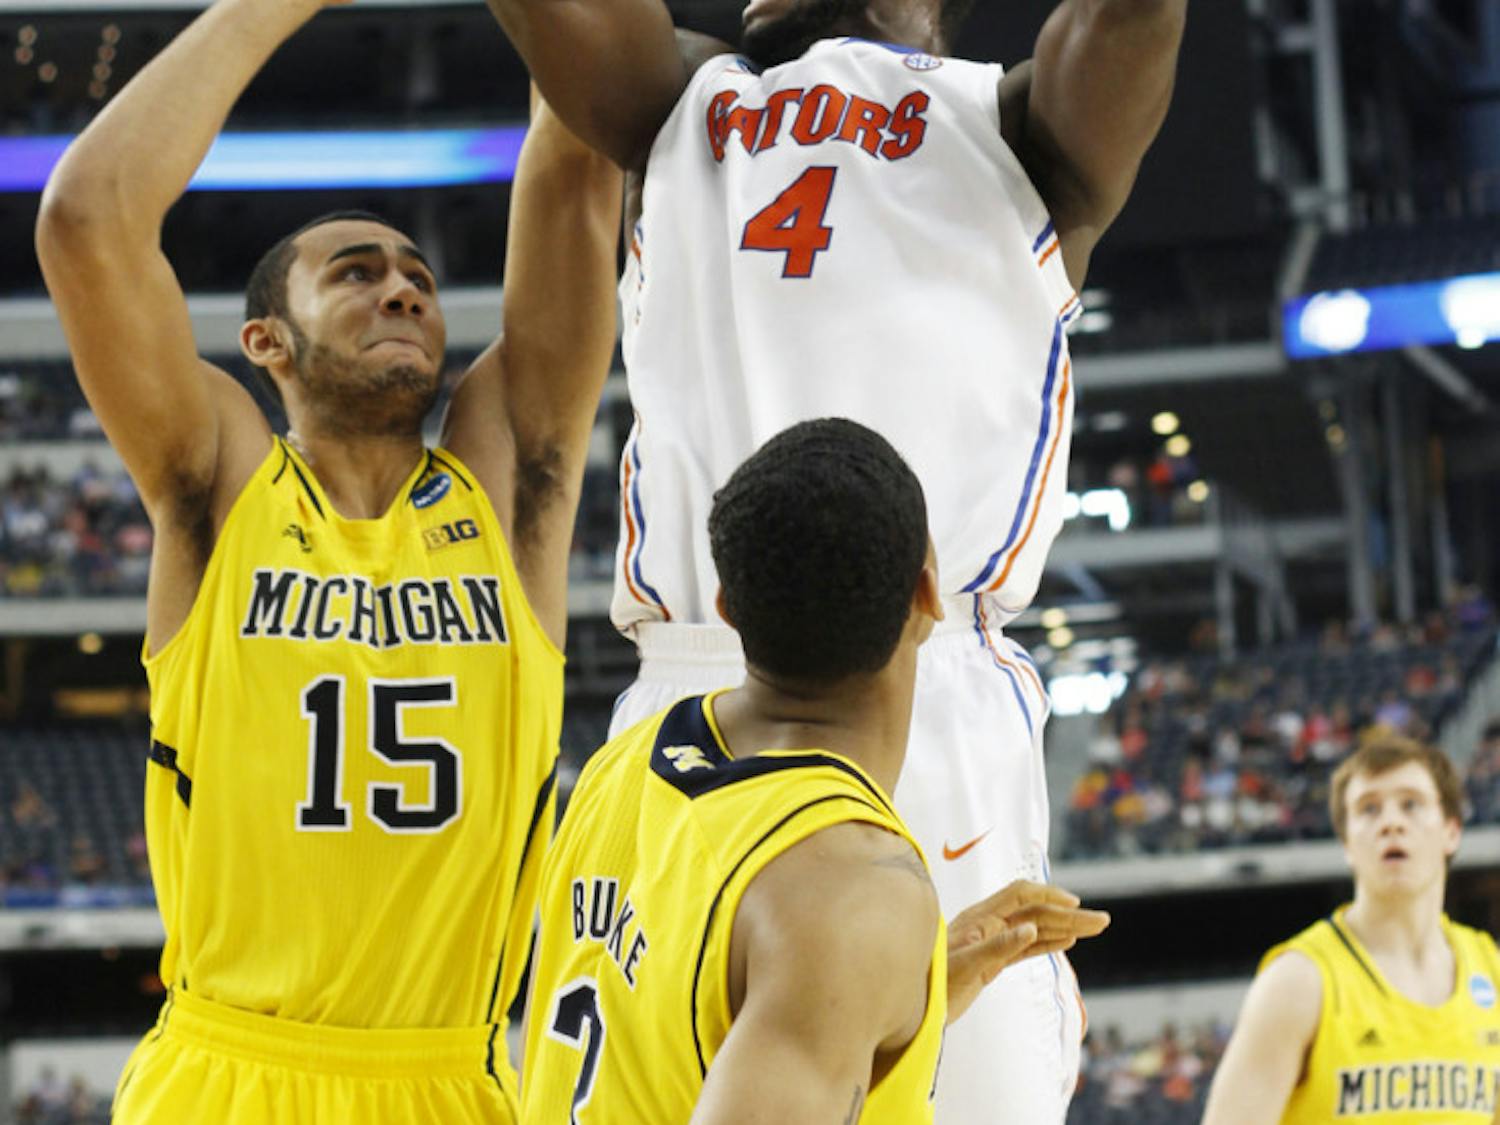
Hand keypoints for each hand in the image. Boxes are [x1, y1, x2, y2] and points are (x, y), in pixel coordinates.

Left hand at [945, 880, 1108, 1023]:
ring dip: (1066, 927)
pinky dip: (1048, 943)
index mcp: (980, 917)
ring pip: (1036, 929)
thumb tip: (1031, 929)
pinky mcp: (992, 961)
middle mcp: (988, 925)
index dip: (1049, 895)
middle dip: (1069, 915)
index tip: (1076, 905)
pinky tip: (1068, 940)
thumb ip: (998, 946)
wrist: (915, 1005)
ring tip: (1095, 928)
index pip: (1020, 894)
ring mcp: (992, 942)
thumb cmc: (934, 983)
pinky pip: (1026, 948)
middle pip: (1036, 912)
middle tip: (1103, 921)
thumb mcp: (966, 966)